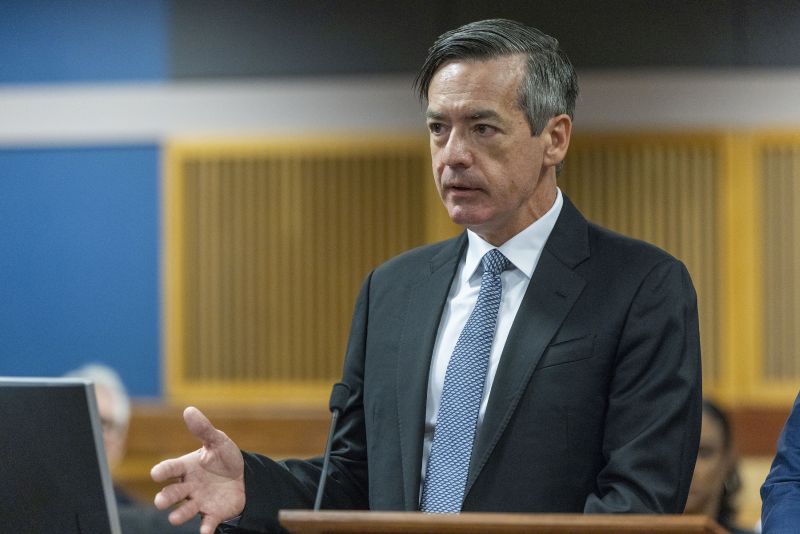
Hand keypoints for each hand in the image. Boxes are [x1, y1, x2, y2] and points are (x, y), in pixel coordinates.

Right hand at [151, 407, 245, 533]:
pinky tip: (204, 532)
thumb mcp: (218, 441)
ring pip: (184, 510)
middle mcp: (189, 486)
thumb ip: (203, 429)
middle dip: (165, 498)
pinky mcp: (213, 513)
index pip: (171, 468)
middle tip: (161, 501)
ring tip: (174, 518)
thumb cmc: (225, 458)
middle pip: (173, 493)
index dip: (163, 471)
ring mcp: (199, 501)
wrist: (245, 477)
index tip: (156, 474)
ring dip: (179, 515)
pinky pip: (207, 522)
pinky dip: (205, 527)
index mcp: (187, 467)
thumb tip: (189, 410)